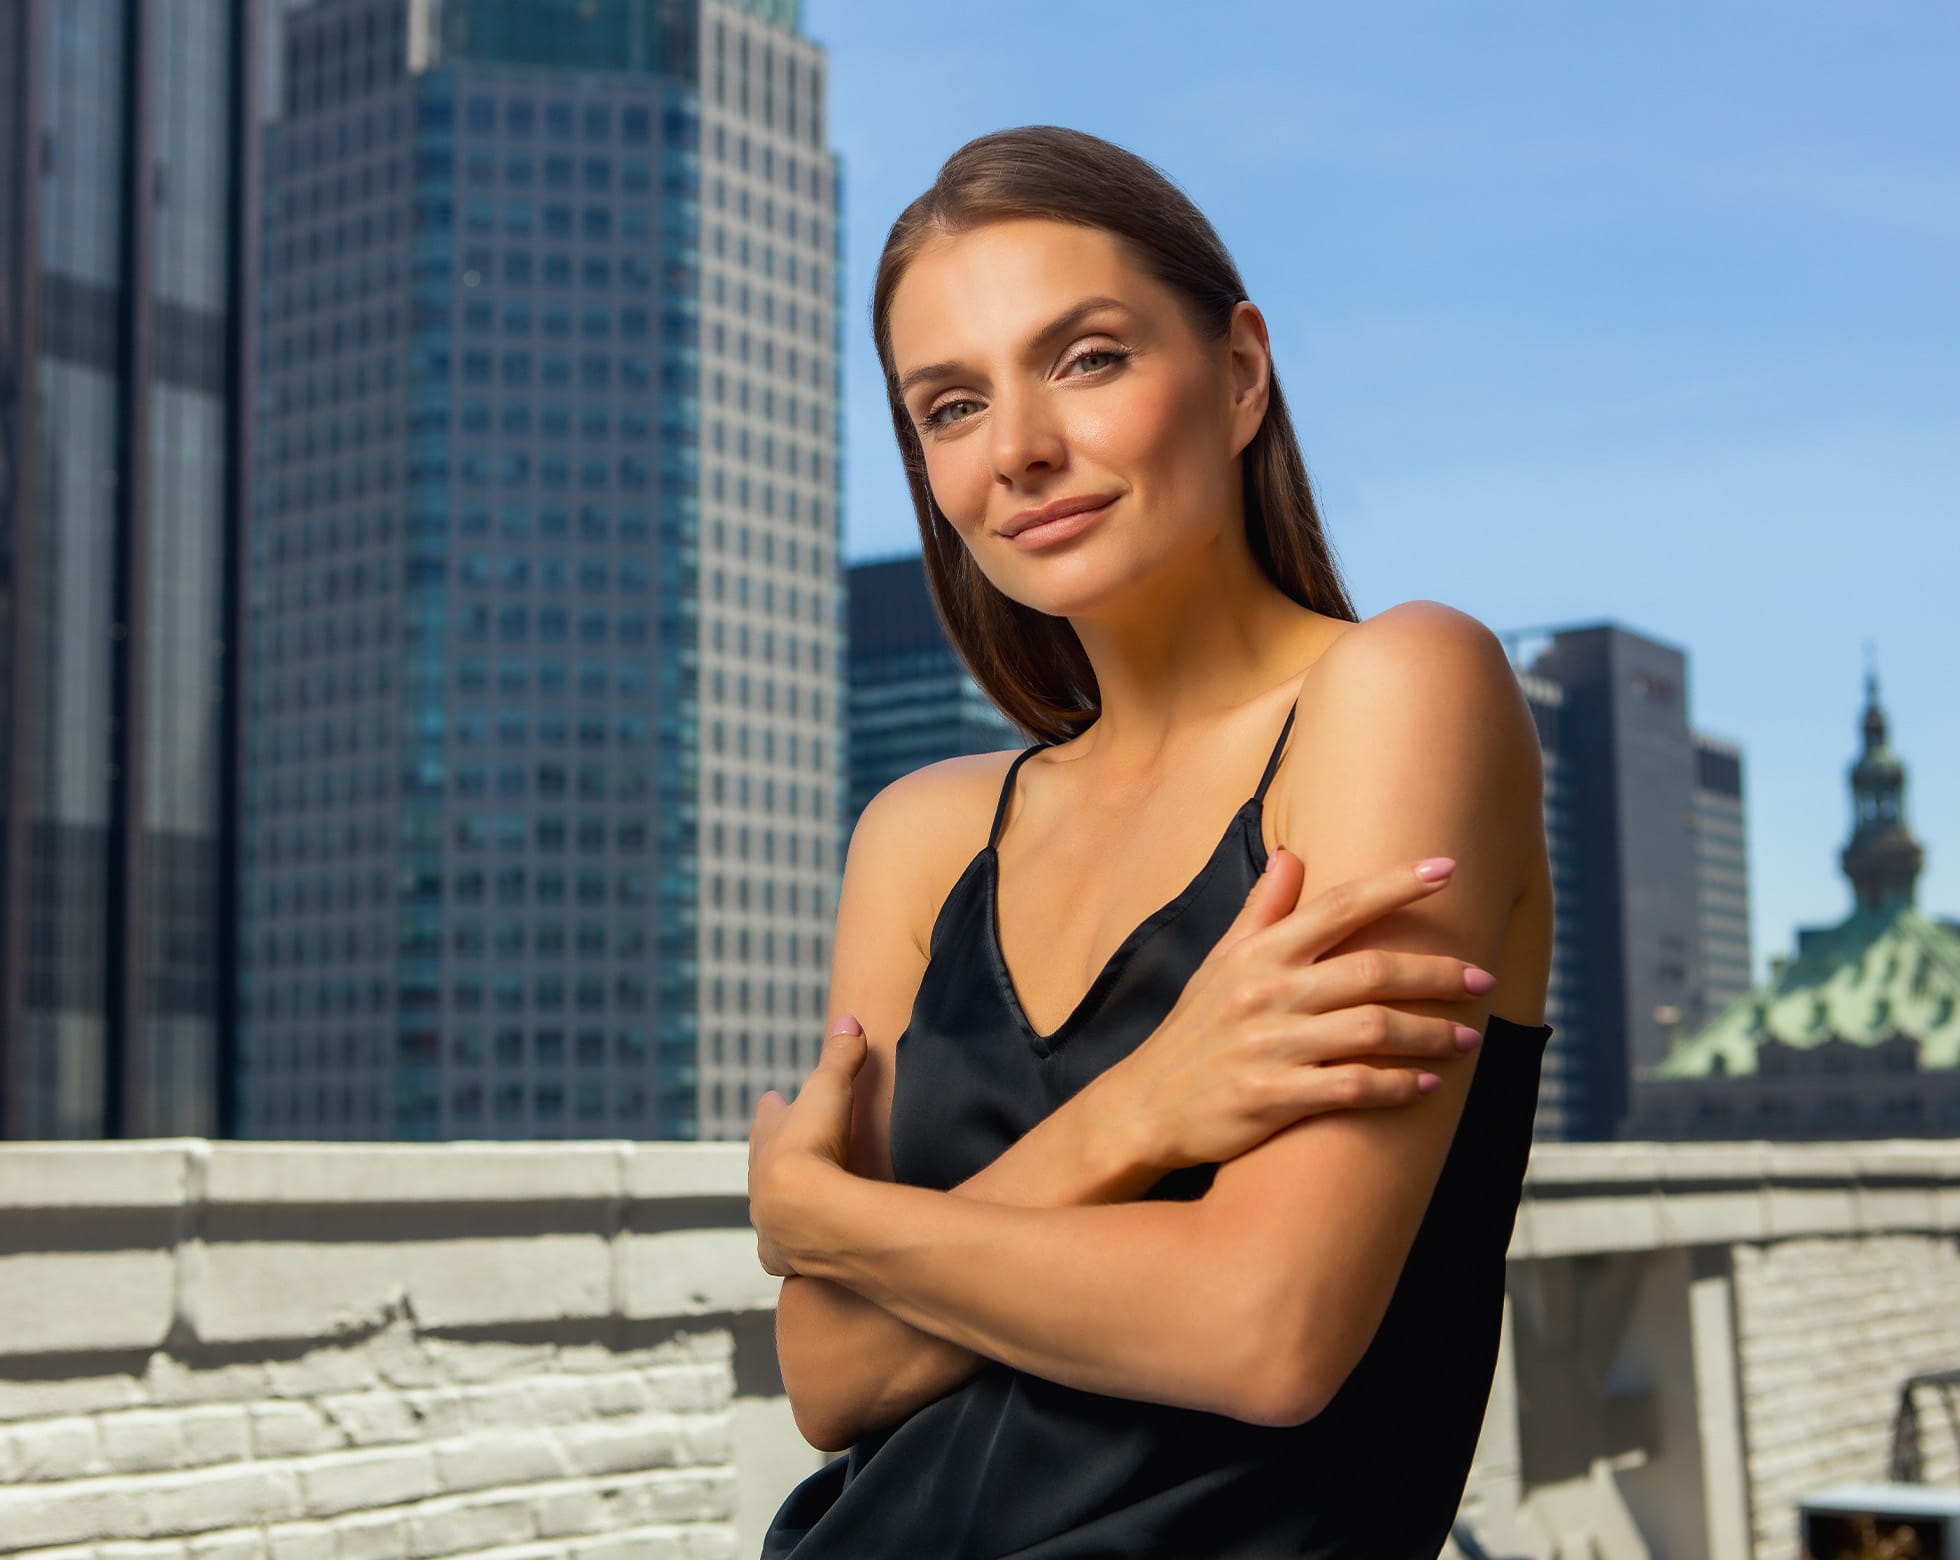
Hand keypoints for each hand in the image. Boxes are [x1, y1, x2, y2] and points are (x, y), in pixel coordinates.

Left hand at [748, 1015, 869, 1277]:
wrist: (801, 1208)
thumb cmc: (812, 1143)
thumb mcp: (830, 1088)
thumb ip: (840, 1055)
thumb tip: (849, 1019)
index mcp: (768, 1134)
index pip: (768, 1115)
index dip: (773, 1108)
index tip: (772, 1100)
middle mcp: (759, 1176)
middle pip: (763, 1161)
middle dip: (772, 1155)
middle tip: (783, 1152)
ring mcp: (766, 1217)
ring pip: (766, 1207)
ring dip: (776, 1202)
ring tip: (788, 1203)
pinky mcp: (780, 1253)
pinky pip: (780, 1251)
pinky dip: (785, 1249)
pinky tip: (790, 1253)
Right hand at [1092, 851, 1493, 1173]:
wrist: (1145, 1105)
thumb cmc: (1194, 1031)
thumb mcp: (1219, 963)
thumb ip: (1261, 910)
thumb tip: (1291, 855)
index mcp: (1258, 954)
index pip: (1337, 906)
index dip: (1395, 885)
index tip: (1447, 868)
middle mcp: (1265, 993)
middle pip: (1372, 970)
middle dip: (1438, 973)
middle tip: (1482, 979)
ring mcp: (1269, 1046)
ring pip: (1373, 1029)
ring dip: (1431, 1034)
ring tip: (1468, 1038)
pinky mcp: (1271, 1098)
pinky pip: (1353, 1087)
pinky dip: (1399, 1086)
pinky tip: (1427, 1086)